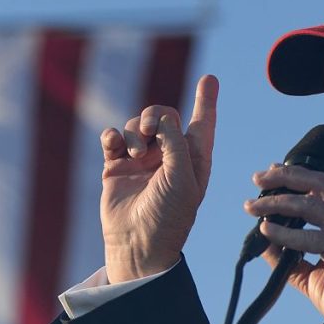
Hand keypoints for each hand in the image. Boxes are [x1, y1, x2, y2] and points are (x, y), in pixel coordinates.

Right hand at [100, 75, 218, 282]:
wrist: (138, 244)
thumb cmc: (169, 216)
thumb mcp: (182, 178)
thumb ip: (176, 142)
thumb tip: (162, 119)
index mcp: (193, 160)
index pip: (201, 124)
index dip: (206, 101)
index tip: (210, 79)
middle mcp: (168, 157)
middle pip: (164, 116)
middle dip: (156, 115)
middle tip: (151, 131)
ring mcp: (141, 161)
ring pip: (137, 125)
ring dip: (135, 131)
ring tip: (134, 152)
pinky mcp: (116, 167)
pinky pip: (113, 138)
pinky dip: (113, 135)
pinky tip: (114, 144)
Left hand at [243, 164, 323, 323]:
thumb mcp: (311, 274)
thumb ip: (289, 258)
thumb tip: (262, 243)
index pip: (322, 186)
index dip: (296, 176)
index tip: (271, 172)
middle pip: (317, 183)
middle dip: (285, 177)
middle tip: (258, 179)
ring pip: (308, 204)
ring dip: (276, 202)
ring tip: (252, 207)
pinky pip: (307, 236)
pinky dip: (283, 232)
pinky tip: (265, 231)